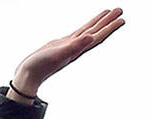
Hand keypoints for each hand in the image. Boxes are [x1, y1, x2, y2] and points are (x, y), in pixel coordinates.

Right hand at [9, 8, 124, 101]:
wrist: (29, 75)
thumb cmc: (41, 66)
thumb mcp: (59, 54)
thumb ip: (75, 46)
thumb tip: (92, 37)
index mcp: (78, 49)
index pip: (98, 36)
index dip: (110, 27)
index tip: (122, 19)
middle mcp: (77, 47)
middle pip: (96, 31)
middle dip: (108, 21)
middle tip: (120, 10)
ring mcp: (70, 46)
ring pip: (88, 31)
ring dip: (99, 23)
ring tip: (108, 13)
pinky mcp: (62, 44)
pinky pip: (78, 33)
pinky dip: (85, 28)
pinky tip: (89, 27)